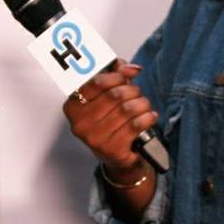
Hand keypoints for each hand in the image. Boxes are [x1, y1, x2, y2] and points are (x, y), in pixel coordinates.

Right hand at [62, 59, 157, 173]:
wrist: (116, 156)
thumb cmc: (109, 123)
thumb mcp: (105, 98)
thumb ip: (114, 76)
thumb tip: (128, 67)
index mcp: (74, 107)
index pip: (96, 83)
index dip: (117, 75)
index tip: (129, 73)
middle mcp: (81, 124)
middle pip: (114, 95)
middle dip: (132, 90)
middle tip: (137, 93)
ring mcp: (95, 138)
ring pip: (127, 109)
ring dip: (142, 103)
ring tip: (144, 105)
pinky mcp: (112, 149)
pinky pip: (136, 125)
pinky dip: (147, 117)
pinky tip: (149, 116)